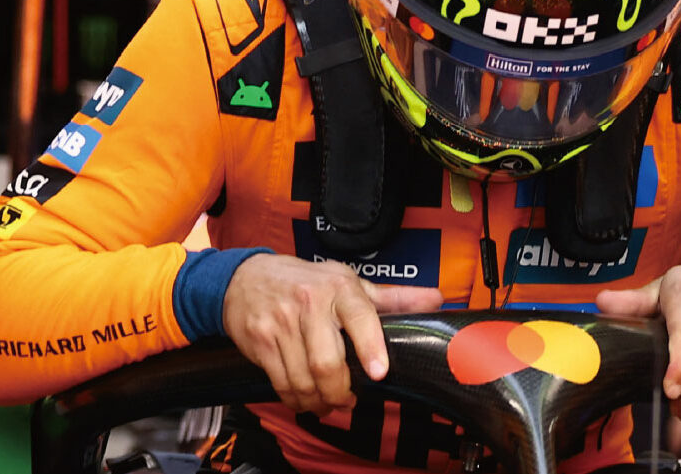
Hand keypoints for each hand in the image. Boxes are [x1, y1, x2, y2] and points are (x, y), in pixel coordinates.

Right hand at [223, 254, 441, 414]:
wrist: (245, 277)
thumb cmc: (306, 281)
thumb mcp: (349, 281)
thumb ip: (393, 297)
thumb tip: (435, 300)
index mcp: (339, 287)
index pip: (359, 316)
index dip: (370, 347)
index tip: (378, 373)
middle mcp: (310, 302)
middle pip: (328, 362)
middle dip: (340, 392)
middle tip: (348, 400)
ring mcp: (282, 322)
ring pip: (304, 378)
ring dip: (318, 401)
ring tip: (327, 403)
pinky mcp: (261, 340)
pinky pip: (281, 382)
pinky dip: (295, 399)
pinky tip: (304, 399)